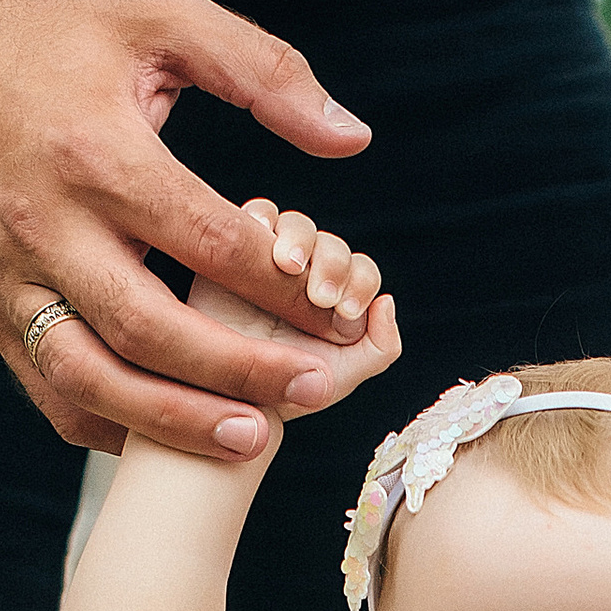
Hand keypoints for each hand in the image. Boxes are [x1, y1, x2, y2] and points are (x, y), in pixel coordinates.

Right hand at [0, 0, 376, 460]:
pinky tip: (169, 435)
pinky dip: (109, 424)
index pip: (206, 238)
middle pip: (150, 326)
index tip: (341, 312)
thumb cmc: (51, 38)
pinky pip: (48, 389)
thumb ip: (261, 70)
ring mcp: (9, 276)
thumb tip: (352, 139)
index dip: (281, 285)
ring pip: (92, 376)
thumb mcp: (157, 17)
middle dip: (238, 370)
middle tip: (315, 390)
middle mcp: (45, 223)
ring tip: (252, 440)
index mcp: (95, 150)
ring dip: (174, 419)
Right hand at [188, 200, 401, 412]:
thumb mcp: (339, 379)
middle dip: (332, 265)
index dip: (359, 284)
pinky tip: (259, 239)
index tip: (345, 311)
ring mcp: (271, 260)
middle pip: (332, 246)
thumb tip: (388, 302)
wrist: (222, 395)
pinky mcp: (235, 248)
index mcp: (336, 302)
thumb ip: (379, 348)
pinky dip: (261, 217)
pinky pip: (255, 215)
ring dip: (299, 239)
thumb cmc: (281, 392)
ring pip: (297, 227)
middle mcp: (308, 277)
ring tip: (288, 265)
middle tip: (319, 297)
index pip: (361, 273)